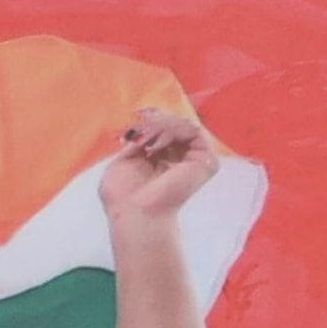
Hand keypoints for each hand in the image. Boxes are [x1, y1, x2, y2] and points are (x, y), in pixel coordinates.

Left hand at [100, 107, 218, 222]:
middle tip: (140, 126)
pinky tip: (157, 144)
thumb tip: (143, 121)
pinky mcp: (206, 161)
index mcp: (160, 159)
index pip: (163, 127)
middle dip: (155, 120)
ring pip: (182, 124)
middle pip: (174, 122)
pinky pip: (192, 130)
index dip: (151, 118)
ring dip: (161, 126)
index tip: (137, 114)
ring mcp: (194, 159)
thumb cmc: (122, 196)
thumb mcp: (120, 161)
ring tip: (145, 142)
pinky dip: (173, 130)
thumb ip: (135, 141)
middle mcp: (179, 158)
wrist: (135, 212)